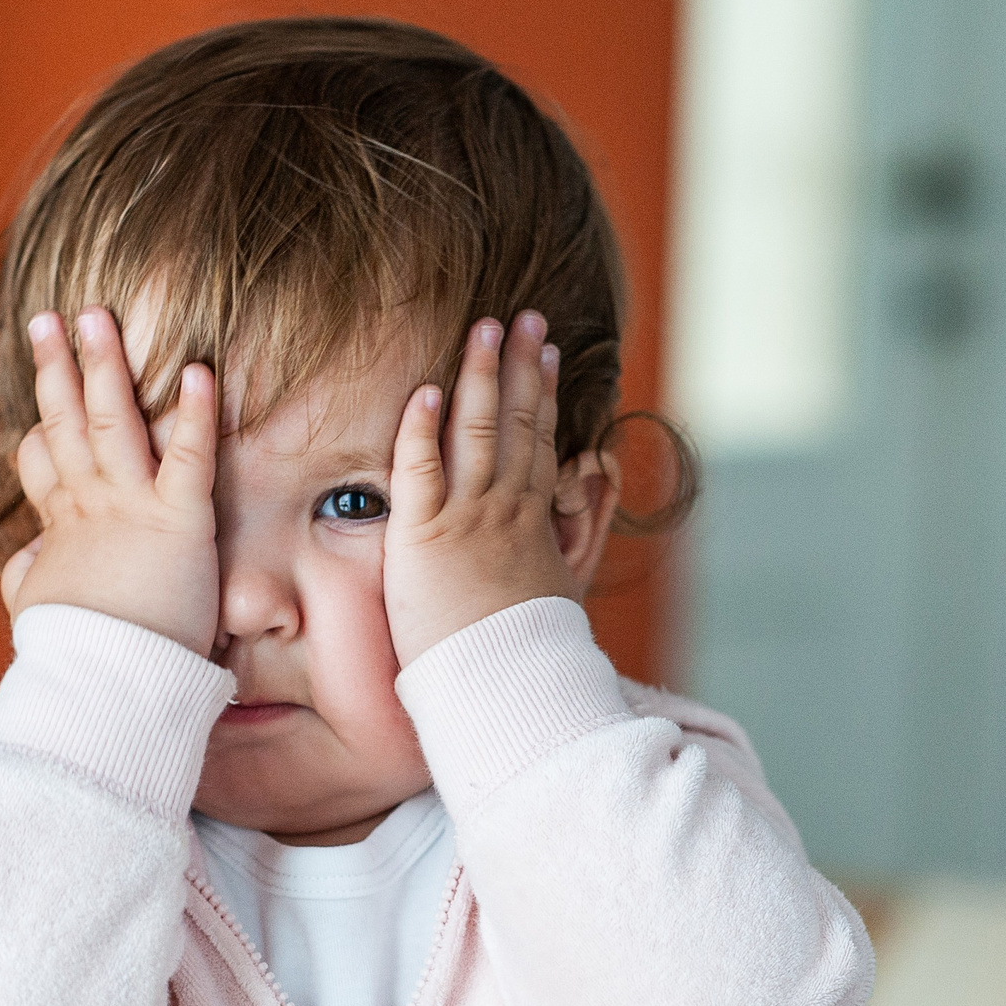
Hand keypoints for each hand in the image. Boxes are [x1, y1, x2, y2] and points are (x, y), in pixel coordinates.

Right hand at [0, 307, 220, 656]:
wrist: (107, 689)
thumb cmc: (81, 661)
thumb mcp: (39, 614)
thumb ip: (28, 578)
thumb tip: (18, 560)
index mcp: (63, 530)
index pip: (44, 463)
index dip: (39, 430)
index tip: (38, 403)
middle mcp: (90, 508)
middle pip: (65, 422)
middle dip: (56, 367)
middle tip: (48, 318)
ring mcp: (130, 508)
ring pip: (110, 420)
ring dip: (105, 364)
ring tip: (97, 314)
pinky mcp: (178, 522)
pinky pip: (189, 456)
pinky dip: (194, 413)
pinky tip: (197, 370)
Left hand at [383, 312, 582, 664]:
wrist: (506, 688)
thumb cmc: (526, 652)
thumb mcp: (564, 593)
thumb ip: (574, 547)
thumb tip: (584, 517)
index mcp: (533, 522)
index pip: (539, 442)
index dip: (541, 395)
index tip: (546, 354)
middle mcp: (505, 510)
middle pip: (515, 422)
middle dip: (520, 365)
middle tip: (525, 317)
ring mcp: (467, 519)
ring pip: (476, 431)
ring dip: (480, 375)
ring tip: (485, 328)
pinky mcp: (424, 537)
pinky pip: (421, 471)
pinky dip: (423, 429)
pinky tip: (428, 391)